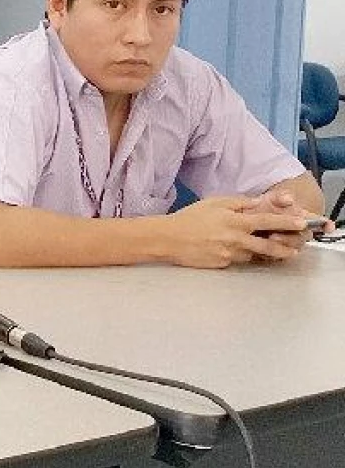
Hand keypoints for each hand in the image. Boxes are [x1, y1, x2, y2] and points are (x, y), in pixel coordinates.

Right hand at [166, 196, 310, 267]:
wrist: (168, 239)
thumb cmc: (189, 218)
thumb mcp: (214, 203)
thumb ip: (238, 203)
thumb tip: (258, 203)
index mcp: (234, 222)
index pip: (267, 221)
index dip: (286, 222)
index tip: (301, 222)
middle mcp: (235, 240)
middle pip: (267, 246)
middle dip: (283, 248)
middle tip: (293, 249)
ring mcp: (229, 254)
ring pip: (252, 255)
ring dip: (260, 252)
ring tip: (269, 251)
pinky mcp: (222, 264)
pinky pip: (237, 260)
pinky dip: (241, 255)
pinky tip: (235, 251)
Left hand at [240, 189, 329, 256]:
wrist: (248, 216)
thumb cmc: (264, 207)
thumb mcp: (271, 199)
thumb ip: (280, 197)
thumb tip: (288, 199)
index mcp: (301, 218)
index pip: (319, 222)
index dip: (325, 225)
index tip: (327, 226)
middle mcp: (297, 232)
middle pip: (303, 237)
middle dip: (294, 236)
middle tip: (281, 233)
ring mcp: (288, 243)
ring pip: (292, 248)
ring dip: (283, 245)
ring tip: (270, 238)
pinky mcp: (276, 253)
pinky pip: (277, 257)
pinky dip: (270, 254)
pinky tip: (261, 249)